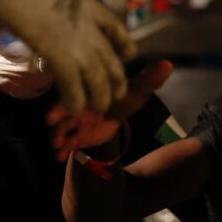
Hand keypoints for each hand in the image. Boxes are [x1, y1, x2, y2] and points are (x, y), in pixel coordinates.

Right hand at [0, 0, 136, 114]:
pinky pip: (72, 82)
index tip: (130, 54)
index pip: (112, 26)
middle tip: (119, 93)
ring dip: (100, 94)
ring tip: (102, 108)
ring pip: (98, 74)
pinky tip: (77, 111)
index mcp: (86, 2)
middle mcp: (87, 23)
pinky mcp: (58, 52)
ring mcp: (76, 39)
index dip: (122, 42)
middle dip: (116, 76)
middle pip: (110, 55)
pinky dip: (75, 99)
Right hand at [47, 60, 173, 160]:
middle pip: (63, 114)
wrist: (116, 114)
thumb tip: (168, 65)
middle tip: (53, 129)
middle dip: (57, 122)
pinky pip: (68, 143)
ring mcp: (76, 122)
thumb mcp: (137, 90)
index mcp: (90, 93)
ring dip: (58, 138)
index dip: (63, 104)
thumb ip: (150, 79)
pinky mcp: (78, 135)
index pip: (75, 95)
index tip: (54, 112)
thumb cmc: (123, 98)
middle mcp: (79, 106)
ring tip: (57, 146)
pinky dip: (63, 150)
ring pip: (62, 129)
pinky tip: (60, 156)